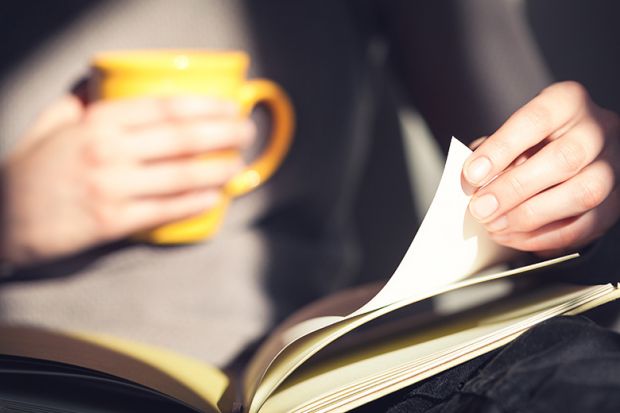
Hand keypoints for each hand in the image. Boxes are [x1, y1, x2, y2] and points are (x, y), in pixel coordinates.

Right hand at [1, 95, 253, 264]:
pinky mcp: (113, 222)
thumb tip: (103, 83)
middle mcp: (107, 152)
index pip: (164, 108)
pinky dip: (195, 202)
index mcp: (96, 123)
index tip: (231, 106)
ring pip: (180, 176)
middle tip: (247, 132)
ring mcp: (111, 188)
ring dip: (218, 169)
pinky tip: (216, 196)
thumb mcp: (50, 125)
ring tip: (240, 163)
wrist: (3, 220)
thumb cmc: (31, 171)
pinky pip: (165, 210)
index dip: (205, 106)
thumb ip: (79, 101)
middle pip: (182, 139)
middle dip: (224, 133)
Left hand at [463, 81, 619, 255]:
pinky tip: (515, 237)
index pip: (536, 120)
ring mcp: (612, 167)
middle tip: (481, 208)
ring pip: (582, 194)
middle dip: (515, 189)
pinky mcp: (615, 203)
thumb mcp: (512, 134)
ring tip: (495, 226)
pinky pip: (584, 226)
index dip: (501, 149)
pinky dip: (544, 237)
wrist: (574, 152)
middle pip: (565, 159)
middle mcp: (597, 131)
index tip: (471, 175)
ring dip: (530, 217)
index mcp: (567, 102)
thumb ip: (494, 153)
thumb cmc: (534, 141)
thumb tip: (475, 183)